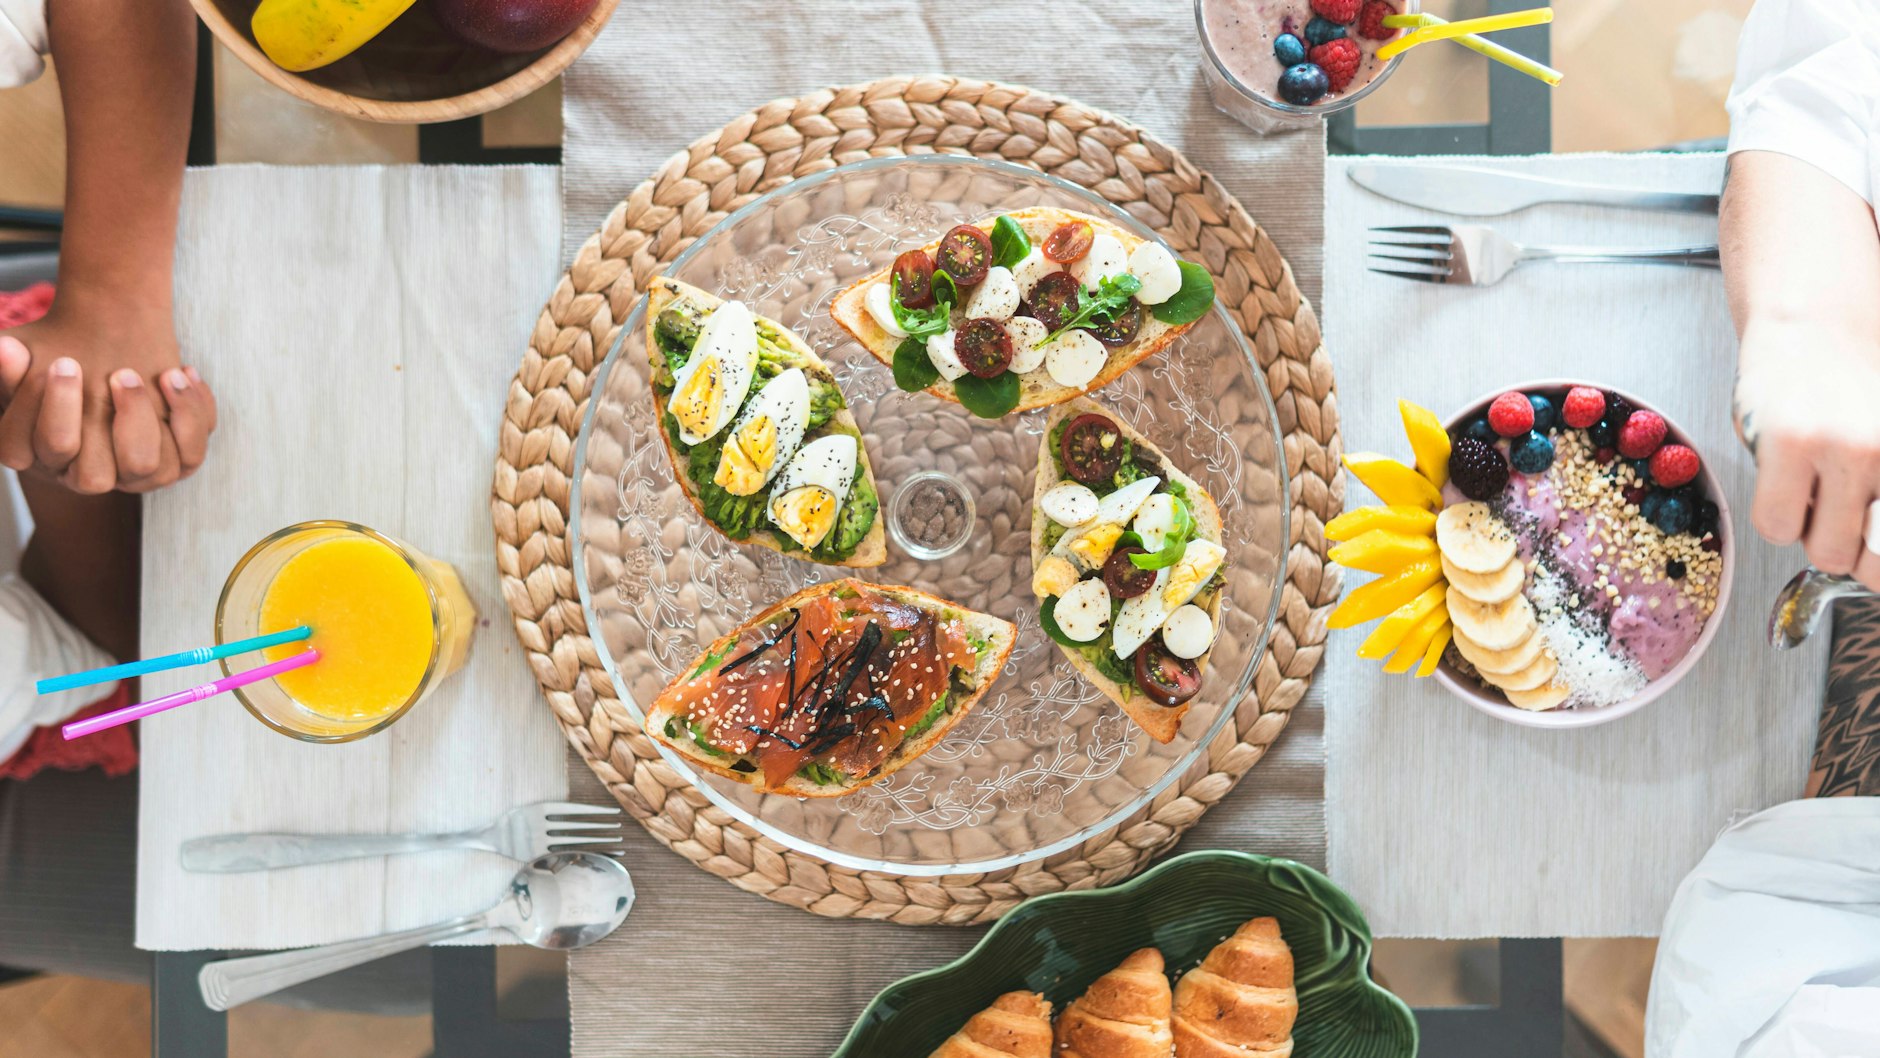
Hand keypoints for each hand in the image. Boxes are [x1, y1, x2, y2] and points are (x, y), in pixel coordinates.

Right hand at [0, 309, 216, 493]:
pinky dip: (191, 413)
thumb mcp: (26, 365)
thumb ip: (10, 366)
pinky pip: (191, 454)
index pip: (46, 450)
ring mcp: (134, 475)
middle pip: (94, 477)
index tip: (64, 362)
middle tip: (118, 373)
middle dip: (106, 423)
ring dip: (153, 418)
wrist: (106, 368)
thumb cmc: (57, 369)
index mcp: (46, 456)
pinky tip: (178, 373)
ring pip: (150, 469)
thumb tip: (6, 350)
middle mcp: (88, 475)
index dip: (55, 410)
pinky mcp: (175, 464)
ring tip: (156, 373)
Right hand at [1736, 319, 1879, 591]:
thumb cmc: (1864, 385)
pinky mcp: (1790, 442)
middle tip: (1846, 525)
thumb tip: (1876, 554)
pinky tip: (1786, 483)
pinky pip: (1776, 525)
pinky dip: (1777, 517)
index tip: (1870, 550)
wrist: (1817, 323)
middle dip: (1857, 555)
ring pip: (1825, 552)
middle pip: (1876, 564)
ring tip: (1815, 494)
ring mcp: (1843, 447)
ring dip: (1814, 534)